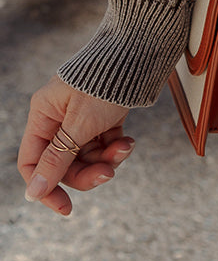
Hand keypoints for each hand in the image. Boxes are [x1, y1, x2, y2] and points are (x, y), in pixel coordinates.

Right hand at [18, 78, 133, 216]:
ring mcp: (83, 117)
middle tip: (108, 174)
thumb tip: (33, 192)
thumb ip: (57, 159)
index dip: (47, 187)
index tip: (66, 208)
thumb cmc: (106, 82)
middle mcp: (59, 117)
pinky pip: (106, 144)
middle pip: (65, 163)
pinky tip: (129, 142)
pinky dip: (117, 148)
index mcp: (43, 115)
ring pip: (88, 156)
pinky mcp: (105, 116)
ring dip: (107, 159)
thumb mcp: (80, 124)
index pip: (33, 162)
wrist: (141, 52)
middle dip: (87, 172)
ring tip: (125, 149)